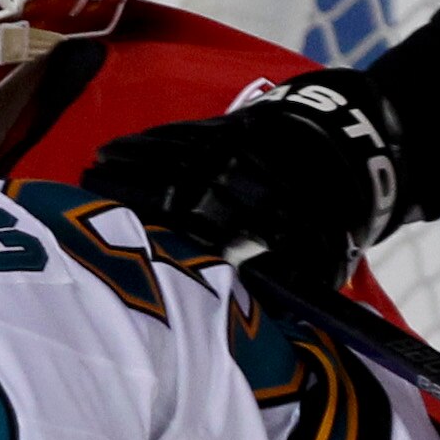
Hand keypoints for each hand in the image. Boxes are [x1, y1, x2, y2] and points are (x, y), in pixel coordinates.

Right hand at [81, 70, 400, 281]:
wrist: (357, 153)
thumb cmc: (333, 222)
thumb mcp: (312, 269)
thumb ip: (272, 291)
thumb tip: (238, 314)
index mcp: (243, 223)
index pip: (182, 228)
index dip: (143, 231)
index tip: (110, 236)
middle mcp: (226, 184)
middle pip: (162, 186)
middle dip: (121, 190)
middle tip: (82, 197)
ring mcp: (224, 150)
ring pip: (165, 155)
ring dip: (127, 161)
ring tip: (96, 168)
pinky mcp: (225, 125)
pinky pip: (178, 132)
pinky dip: (148, 140)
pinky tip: (124, 144)